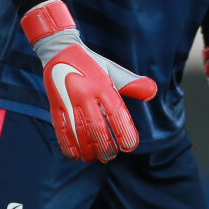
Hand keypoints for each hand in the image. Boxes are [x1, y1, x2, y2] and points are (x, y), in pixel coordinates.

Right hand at [22, 0, 156, 161]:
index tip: (130, 145)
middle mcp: (86, 93)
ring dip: (87, 148)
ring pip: (79, 131)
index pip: (116, 112)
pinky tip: (75, 155)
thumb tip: (152, 92)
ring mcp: (69, 100)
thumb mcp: (113, 71)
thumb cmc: (92, 64)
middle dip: (105, 145)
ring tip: (94, 158)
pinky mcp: (55, 105)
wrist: (60, 50)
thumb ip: (132, 84)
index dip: (124, 131)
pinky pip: (60, 128)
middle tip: (111, 156)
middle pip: (97, 126)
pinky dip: (67, 145)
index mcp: (103, 85)